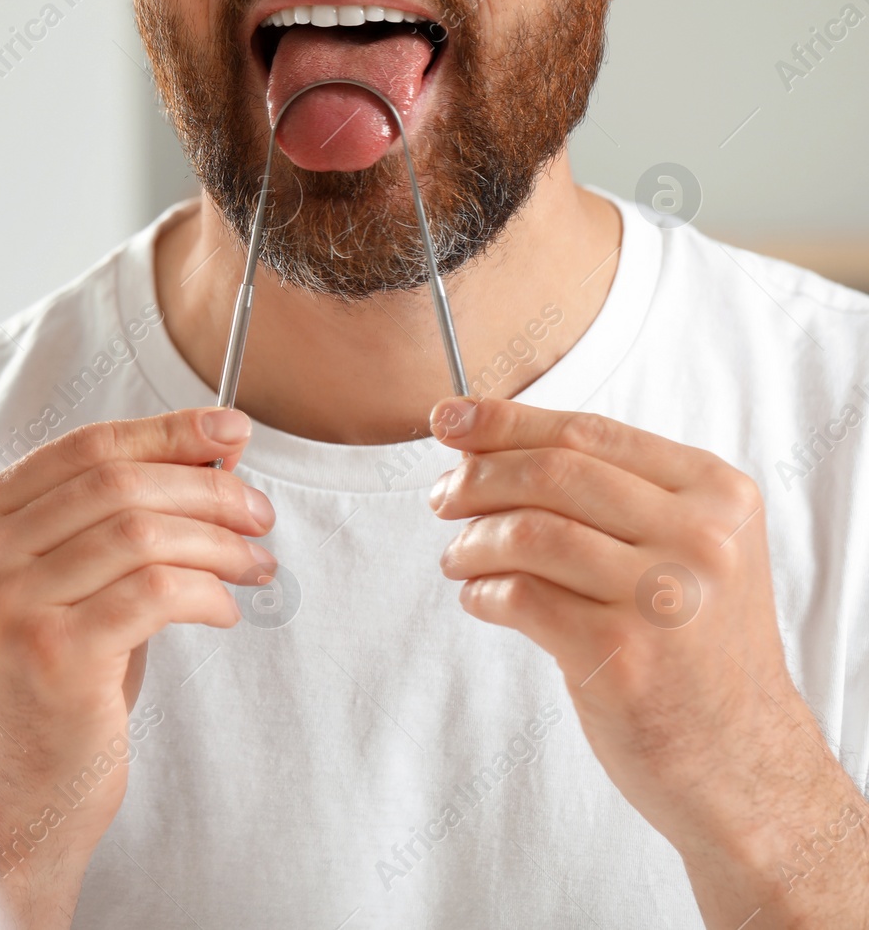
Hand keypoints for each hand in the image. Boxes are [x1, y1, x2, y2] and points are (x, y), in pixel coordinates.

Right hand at [0, 407, 274, 927]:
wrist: (13, 800)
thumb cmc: (53, 688)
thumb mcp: (75, 586)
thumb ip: (126, 517)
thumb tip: (215, 450)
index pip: (84, 449)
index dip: (167, 432)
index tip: (230, 432)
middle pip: (117, 484)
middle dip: (206, 489)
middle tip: (258, 513)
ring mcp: (9, 605)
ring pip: (141, 533)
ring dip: (219, 544)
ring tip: (255, 564)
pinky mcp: (52, 654)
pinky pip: (156, 593)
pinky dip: (207, 592)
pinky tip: (223, 611)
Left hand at [428, 397, 868, 926]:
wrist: (741, 762)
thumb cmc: (694, 651)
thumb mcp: (686, 552)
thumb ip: (608, 494)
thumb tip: (481, 440)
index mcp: (716, 494)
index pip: (589, 433)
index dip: (505, 421)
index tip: (448, 420)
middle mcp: (700, 538)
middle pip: (552, 472)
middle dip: (477, 477)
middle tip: (441, 498)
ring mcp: (663, 597)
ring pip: (527, 532)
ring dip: (472, 541)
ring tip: (459, 560)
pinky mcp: (622, 654)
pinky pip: (518, 596)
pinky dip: (481, 592)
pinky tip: (481, 601)